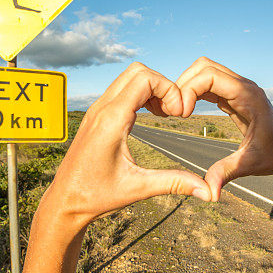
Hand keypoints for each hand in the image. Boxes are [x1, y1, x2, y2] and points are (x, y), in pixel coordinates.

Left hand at [39, 62, 211, 232]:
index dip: (169, 89)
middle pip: (138, 71)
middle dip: (163, 85)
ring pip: (128, 77)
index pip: (145, 78)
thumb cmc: (96, 196)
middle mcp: (102, 109)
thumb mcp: (138, 188)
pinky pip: (121, 90)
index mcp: (111, 120)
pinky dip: (140, 95)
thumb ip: (174, 183)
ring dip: (152, 89)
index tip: (179, 115)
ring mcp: (96, 110)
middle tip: (174, 112)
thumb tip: (208, 192)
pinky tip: (151, 116)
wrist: (64, 201)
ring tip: (165, 114)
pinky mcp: (96, 115)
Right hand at [176, 57, 272, 199]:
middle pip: (204, 66)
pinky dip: (193, 91)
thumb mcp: (248, 165)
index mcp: (248, 96)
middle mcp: (243, 85)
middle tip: (174, 112)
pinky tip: (186, 110)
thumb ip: (226, 173)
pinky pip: (208, 83)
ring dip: (186, 86)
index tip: (181, 115)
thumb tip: (209, 194)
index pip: (210, 75)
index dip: (189, 90)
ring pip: (204, 71)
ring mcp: (238, 87)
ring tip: (177, 112)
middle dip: (183, 84)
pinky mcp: (233, 94)